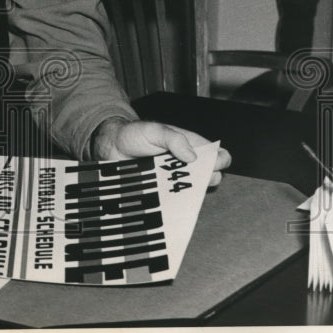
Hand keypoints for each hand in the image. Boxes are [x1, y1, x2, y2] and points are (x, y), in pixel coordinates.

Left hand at [91, 118, 231, 186]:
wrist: (111, 147)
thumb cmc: (134, 134)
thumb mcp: (154, 130)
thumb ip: (173, 138)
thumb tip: (193, 156)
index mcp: (190, 145)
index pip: (217, 154)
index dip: (220, 161)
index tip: (212, 165)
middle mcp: (186, 163)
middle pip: (209, 175)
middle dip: (208, 178)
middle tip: (197, 177)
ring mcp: (174, 178)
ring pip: (194, 190)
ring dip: (192, 191)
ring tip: (181, 187)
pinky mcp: (163, 191)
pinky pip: (176, 199)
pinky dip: (178, 201)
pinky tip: (172, 200)